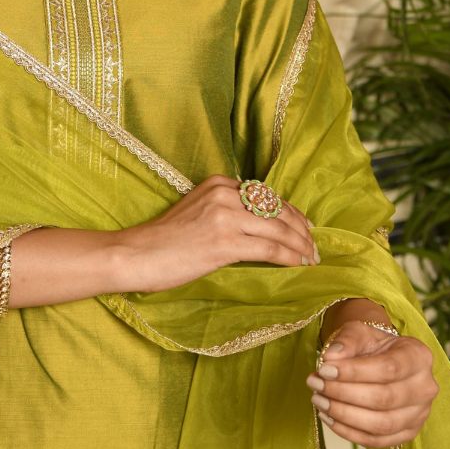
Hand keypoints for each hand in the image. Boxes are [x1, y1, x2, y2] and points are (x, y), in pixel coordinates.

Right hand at [114, 174, 318, 292]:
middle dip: (301, 229)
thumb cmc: (161, 241)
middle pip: (278, 210)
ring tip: (312, 258)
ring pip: (279, 230)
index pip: (267, 196)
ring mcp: (225, 217)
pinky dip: (290, 257)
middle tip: (315, 246)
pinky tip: (300, 265)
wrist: (134, 255)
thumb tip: (257, 229)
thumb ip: (224, 211)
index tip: (304, 228)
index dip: (291, 213)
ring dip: (301, 246)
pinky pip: (270, 249)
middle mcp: (225, 194)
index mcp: (218, 183)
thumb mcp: (195, 212)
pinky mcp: (224, 242)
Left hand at [306, 320, 436, 447]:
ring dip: (344, 415)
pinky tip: (328, 417)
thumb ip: (346, 341)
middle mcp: (425, 387)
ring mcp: (419, 414)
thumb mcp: (360, 332)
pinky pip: (377, 441)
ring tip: (319, 401)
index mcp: (419, 357)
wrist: (383, 361)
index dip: (354, 372)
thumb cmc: (372, 345)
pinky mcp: (407, 433)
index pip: (388, 369)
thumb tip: (330, 358)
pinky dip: (348, 432)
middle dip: (344, 394)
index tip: (324, 370)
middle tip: (316, 385)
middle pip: (384, 399)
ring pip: (381, 424)